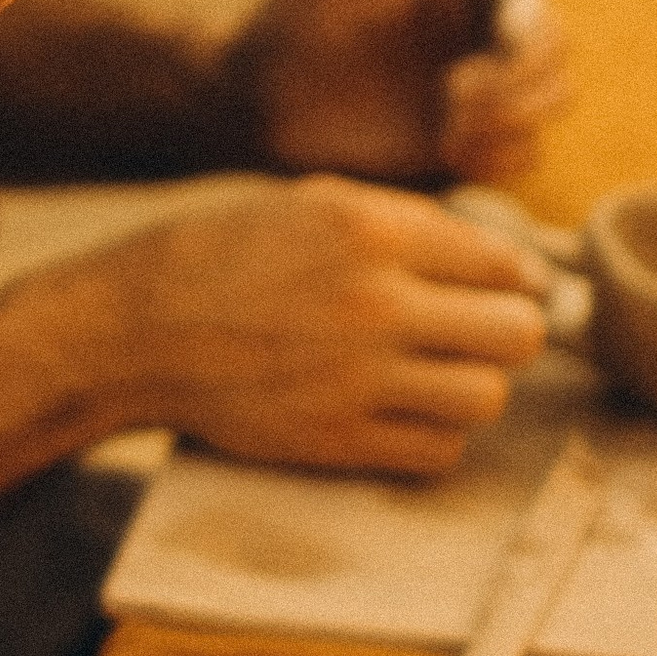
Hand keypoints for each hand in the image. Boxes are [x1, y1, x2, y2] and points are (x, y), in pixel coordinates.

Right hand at [91, 175, 550, 477]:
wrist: (139, 327)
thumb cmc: (230, 254)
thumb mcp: (315, 203)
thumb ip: (410, 224)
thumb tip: (508, 265)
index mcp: (372, 232)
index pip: (504, 265)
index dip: (514, 280)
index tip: (501, 290)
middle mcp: (374, 303)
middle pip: (517, 334)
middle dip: (508, 333)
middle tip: (480, 334)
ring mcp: (356, 378)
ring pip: (486, 397)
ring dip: (472, 387)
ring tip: (438, 374)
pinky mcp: (335, 440)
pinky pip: (438, 452)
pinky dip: (434, 436)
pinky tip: (403, 412)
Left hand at [213, 0, 571, 186]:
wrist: (252, 106)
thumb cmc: (282, 25)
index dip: (529, 14)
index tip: (497, 48)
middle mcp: (477, 29)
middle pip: (556, 43)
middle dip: (522, 76)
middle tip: (454, 99)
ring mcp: (479, 87)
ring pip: (555, 96)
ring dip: (517, 117)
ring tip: (446, 132)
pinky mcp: (469, 140)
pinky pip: (527, 152)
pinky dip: (501, 157)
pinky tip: (445, 154)